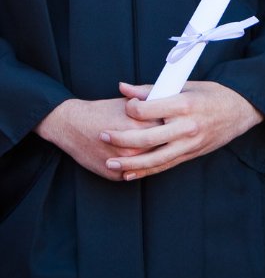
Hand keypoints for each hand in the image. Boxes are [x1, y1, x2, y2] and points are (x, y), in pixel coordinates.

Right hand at [36, 95, 164, 180]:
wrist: (72, 125)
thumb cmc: (102, 110)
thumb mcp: (129, 102)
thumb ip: (151, 105)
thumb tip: (171, 105)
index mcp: (140, 125)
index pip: (168, 128)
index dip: (175, 126)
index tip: (179, 124)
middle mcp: (133, 146)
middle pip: (161, 148)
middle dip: (169, 143)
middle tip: (175, 138)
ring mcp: (123, 162)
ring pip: (149, 164)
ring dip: (157, 158)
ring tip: (164, 150)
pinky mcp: (113, 174)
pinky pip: (134, 174)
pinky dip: (140, 169)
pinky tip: (147, 161)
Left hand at [99, 81, 263, 179]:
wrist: (241, 110)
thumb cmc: (214, 94)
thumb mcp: (187, 85)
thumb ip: (153, 89)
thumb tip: (124, 88)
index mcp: (185, 104)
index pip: (149, 109)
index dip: (132, 108)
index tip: (126, 106)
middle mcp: (187, 126)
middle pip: (146, 137)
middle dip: (121, 138)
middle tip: (102, 135)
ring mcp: (189, 143)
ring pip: (153, 158)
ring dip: (129, 163)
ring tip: (109, 162)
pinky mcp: (191, 154)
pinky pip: (164, 166)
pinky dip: (145, 171)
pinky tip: (129, 174)